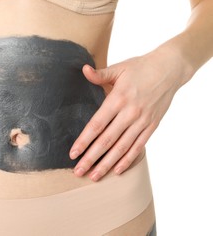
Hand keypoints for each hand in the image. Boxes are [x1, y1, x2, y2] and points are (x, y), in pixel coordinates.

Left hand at [69, 49, 188, 180]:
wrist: (170, 69)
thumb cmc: (141, 68)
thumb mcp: (119, 68)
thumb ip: (100, 74)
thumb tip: (84, 70)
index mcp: (118, 98)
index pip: (97, 125)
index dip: (84, 141)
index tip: (73, 153)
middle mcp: (130, 112)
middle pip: (107, 140)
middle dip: (91, 158)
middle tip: (78, 171)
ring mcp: (142, 121)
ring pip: (122, 147)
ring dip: (107, 164)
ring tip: (94, 176)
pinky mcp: (152, 126)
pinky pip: (138, 146)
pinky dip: (128, 159)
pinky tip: (117, 170)